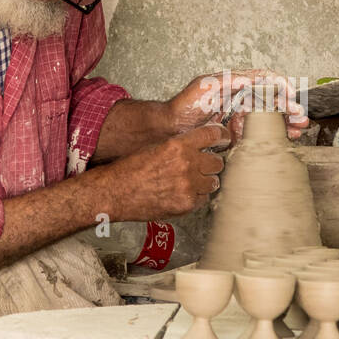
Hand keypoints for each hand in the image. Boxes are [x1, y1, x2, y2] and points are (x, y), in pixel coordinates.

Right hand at [106, 123, 229, 218]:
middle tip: (202, 167)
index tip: (223, 139)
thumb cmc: (130, 169)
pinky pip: (203, 199)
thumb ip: (180, 145)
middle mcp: (186, 163)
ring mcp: (187, 185)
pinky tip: (183, 194)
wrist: (115, 192)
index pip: (212, 135)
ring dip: (205, 182)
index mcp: (178, 145)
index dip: (220, 136)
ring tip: (191, 182)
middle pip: (217, 162)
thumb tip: (199, 145)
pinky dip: (196, 197)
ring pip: (213, 182)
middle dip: (211, 164)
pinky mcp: (185, 204)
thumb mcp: (156, 146)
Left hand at [167, 68, 309, 143]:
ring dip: (286, 123)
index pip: (263, 80)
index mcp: (235, 84)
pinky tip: (285, 139)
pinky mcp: (237, 133)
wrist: (171, 130)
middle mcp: (240, 98)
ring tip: (299, 129)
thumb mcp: (204, 87)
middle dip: (288, 108)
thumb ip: (227, 81)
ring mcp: (240, 116)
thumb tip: (248, 79)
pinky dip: (273, 137)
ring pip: (269, 118)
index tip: (291, 93)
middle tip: (301, 117)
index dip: (279, 84)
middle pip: (271, 101)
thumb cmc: (184, 105)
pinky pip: (259, 134)